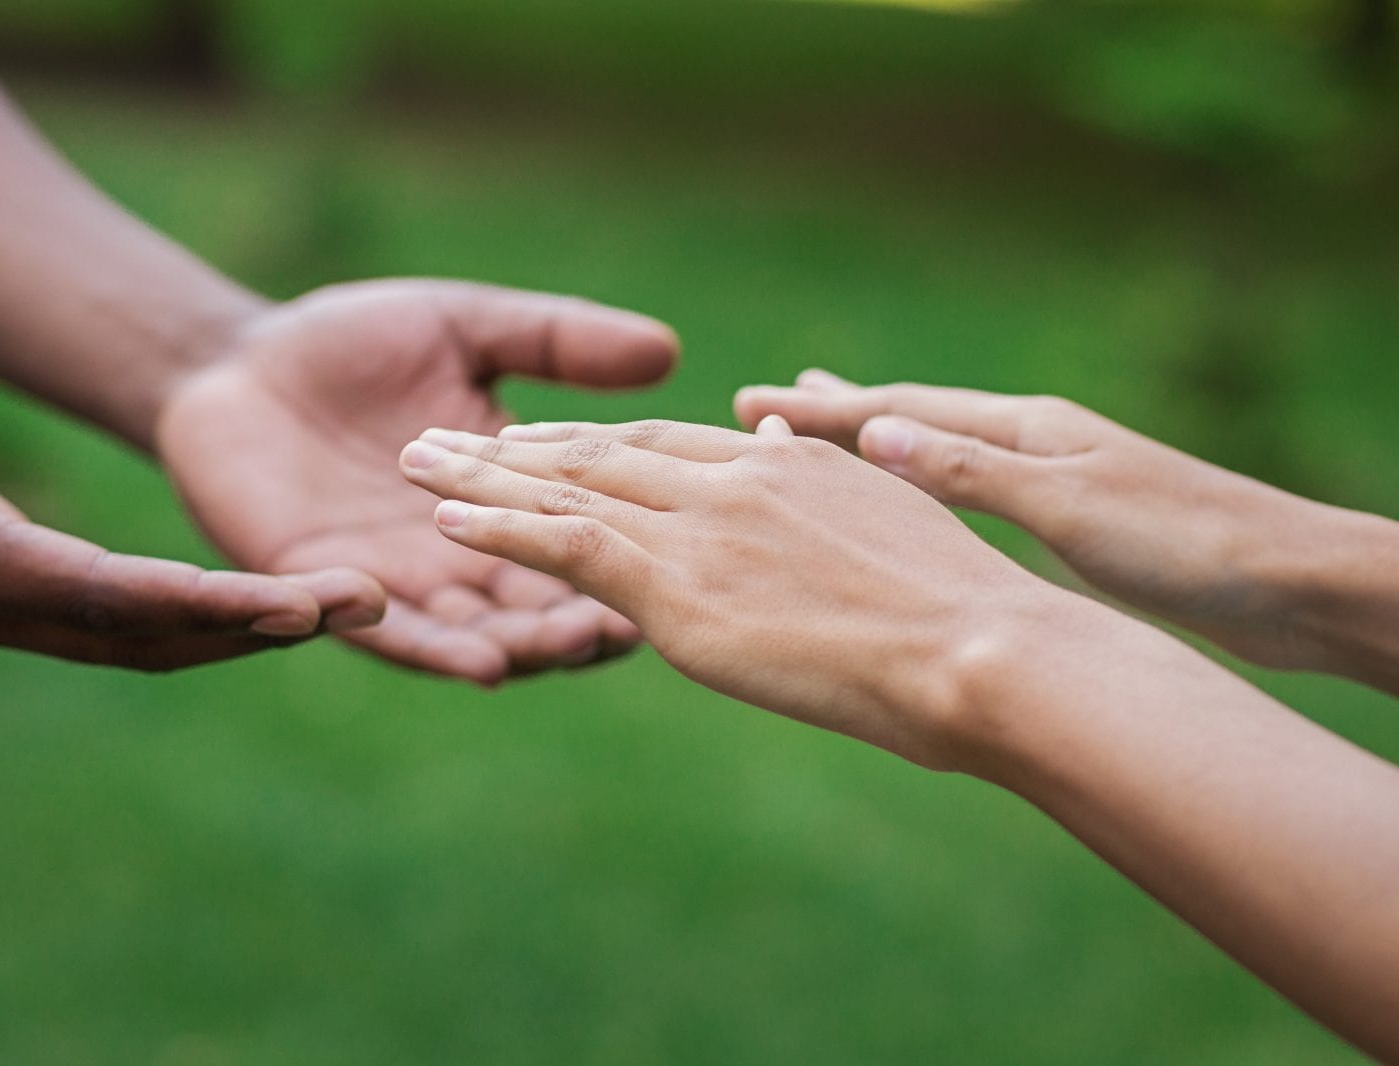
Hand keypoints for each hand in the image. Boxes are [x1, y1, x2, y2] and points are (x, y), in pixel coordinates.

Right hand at [0, 312, 383, 669]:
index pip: (99, 594)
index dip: (202, 603)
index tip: (297, 606)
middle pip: (146, 634)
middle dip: (259, 625)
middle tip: (376, 604)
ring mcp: (3, 613)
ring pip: (147, 640)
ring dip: (250, 629)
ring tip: (363, 605)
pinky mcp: (18, 601)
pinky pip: (131, 625)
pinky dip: (210, 620)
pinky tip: (283, 601)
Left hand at [155, 280, 679, 684]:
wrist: (235, 363)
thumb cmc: (356, 343)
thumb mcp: (469, 330)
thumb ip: (558, 343)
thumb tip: (667, 350)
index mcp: (514, 496)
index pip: (588, 537)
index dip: (635, 553)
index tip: (690, 562)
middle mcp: (469, 556)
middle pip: (543, 608)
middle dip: (585, 622)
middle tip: (630, 625)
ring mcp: (402, 581)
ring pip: (478, 635)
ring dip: (523, 648)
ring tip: (561, 647)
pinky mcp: (332, 593)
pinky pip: (389, 634)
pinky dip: (433, 648)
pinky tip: (474, 657)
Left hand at [396, 416, 1076, 769]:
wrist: (982, 649)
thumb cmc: (963, 606)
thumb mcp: (891, 517)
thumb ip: (824, 470)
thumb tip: (790, 428)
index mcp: (784, 466)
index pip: (665, 446)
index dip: (594, 440)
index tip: (541, 437)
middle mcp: (730, 482)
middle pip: (602, 452)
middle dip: (516, 446)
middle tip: (444, 433)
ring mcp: (702, 531)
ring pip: (569, 490)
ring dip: (484, 477)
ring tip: (416, 461)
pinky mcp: (680, 590)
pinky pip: (570, 548)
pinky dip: (504, 530)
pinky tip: (450, 520)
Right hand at [733, 371, 1341, 668]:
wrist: (1301, 584)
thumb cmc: (1190, 547)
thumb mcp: (1071, 511)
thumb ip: (975, 475)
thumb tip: (874, 435)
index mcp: (1032, 430)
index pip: (903, 413)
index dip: (823, 414)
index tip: (752, 404)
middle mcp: (1042, 441)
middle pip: (920, 418)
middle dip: (844, 413)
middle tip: (774, 400)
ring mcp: (1067, 478)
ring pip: (948, 456)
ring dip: (886, 446)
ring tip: (838, 434)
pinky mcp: (1088, 523)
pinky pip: (981, 495)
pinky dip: (933, 489)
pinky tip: (929, 503)